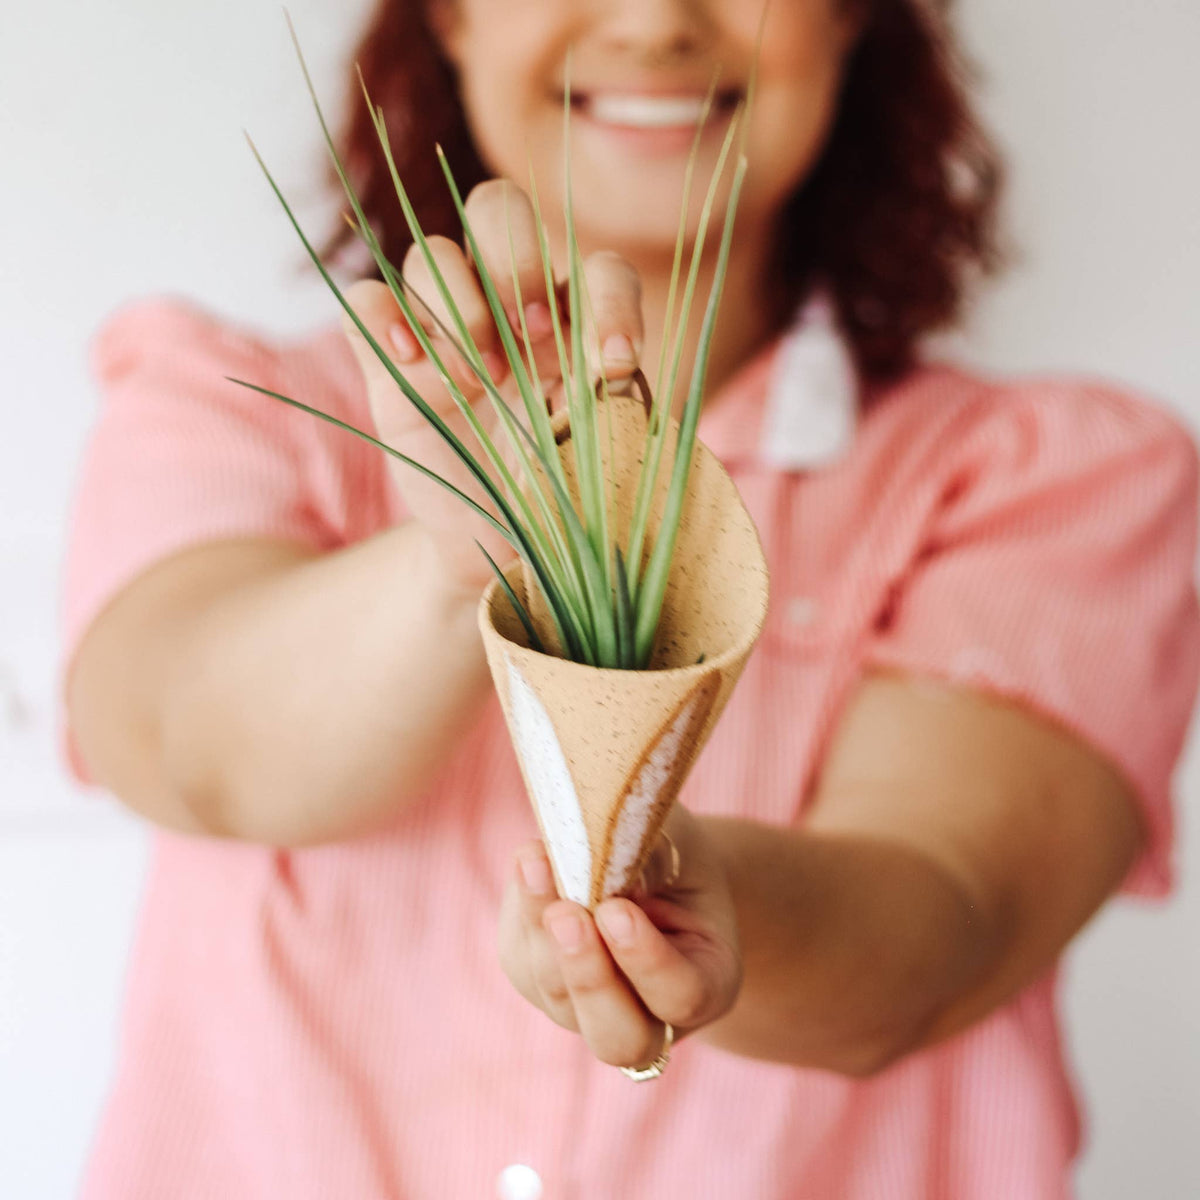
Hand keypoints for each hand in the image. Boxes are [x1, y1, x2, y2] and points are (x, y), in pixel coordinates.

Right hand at [340, 178, 643, 593]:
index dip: (611, 299)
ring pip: (431, 251)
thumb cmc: (558, 491)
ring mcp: (443, 324)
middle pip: (499, 211)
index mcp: (573, 320)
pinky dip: (384, 317)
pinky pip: (367, 299)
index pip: (600, 268)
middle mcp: (507, 304)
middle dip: (515, 258)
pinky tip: (412, 363)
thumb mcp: (598, 457)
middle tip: (528, 333)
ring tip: (474, 376)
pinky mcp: (390, 356)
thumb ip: (615, 412)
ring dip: (456, 304)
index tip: (613, 361)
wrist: (493, 537)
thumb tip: (618, 378)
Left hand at [498, 804, 741, 1070]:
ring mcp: (588, 1009)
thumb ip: (652, 855)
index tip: (617, 911)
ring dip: (542, 934)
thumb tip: (599, 863)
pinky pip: (523, 960)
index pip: (681, 996)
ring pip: (559, 999)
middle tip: (566, 917)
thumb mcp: (681, 844)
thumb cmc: (679, 854)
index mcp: (707, 985)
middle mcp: (649, 1017)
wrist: (651, 864)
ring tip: (535, 867)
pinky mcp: (538, 981)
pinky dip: (522, 910)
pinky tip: (530, 861)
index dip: (646, 960)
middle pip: (618, 1036)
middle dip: (587, 975)